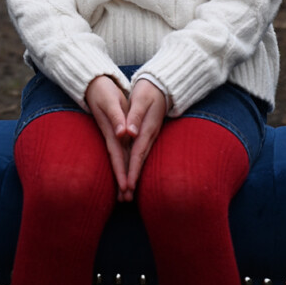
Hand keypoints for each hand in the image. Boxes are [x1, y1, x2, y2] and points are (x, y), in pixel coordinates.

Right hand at [85, 75, 130, 198]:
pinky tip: (125, 173)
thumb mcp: (110, 102)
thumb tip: (122, 133)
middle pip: (118, 162)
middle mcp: (112, 136)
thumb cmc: (103, 92)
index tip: (126, 187)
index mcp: (111, 132)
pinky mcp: (116, 131)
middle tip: (127, 201)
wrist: (96, 84)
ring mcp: (114, 134)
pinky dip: (123, 164)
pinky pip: (121, 151)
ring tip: (125, 196)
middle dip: (122, 181)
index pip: (118, 156)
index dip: (121, 172)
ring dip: (122, 176)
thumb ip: (117, 117)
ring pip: (120, 159)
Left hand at [123, 80, 167, 199]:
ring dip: (134, 176)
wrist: (161, 85)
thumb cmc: (148, 91)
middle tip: (125, 199)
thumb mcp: (140, 99)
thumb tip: (129, 133)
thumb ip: (134, 116)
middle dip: (133, 180)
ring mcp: (150, 136)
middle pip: (139, 161)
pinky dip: (137, 165)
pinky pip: (141, 153)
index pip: (137, 153)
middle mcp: (149, 136)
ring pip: (141, 159)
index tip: (127, 186)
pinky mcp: (148, 135)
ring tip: (127, 193)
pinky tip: (133, 174)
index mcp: (146, 129)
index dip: (132, 170)